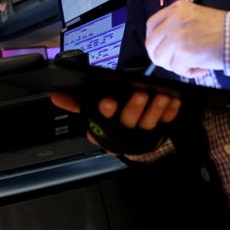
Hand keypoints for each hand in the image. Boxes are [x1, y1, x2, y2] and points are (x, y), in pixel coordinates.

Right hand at [51, 91, 180, 146]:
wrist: (132, 136)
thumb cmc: (110, 119)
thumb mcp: (90, 108)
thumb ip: (74, 103)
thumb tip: (55, 96)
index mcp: (102, 130)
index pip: (100, 124)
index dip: (104, 113)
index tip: (107, 101)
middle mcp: (121, 135)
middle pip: (127, 122)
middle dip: (134, 108)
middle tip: (140, 94)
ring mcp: (141, 134)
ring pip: (148, 124)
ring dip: (156, 109)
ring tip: (161, 95)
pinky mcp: (158, 131)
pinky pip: (166, 122)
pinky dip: (170, 111)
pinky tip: (174, 100)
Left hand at [145, 0, 224, 76]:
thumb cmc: (222, 28)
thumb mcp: (195, 15)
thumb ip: (177, 24)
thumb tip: (163, 43)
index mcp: (176, 9)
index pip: (151, 24)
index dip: (153, 39)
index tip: (159, 47)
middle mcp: (173, 20)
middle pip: (151, 43)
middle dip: (160, 56)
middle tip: (173, 62)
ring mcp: (176, 36)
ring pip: (161, 58)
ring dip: (175, 65)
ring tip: (193, 63)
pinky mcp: (183, 53)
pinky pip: (177, 69)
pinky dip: (189, 72)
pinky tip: (202, 67)